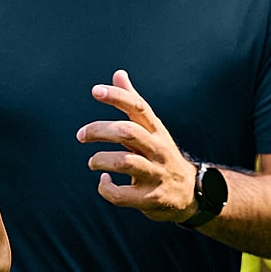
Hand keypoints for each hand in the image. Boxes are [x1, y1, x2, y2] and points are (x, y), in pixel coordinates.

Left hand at [76, 69, 196, 221]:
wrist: (190, 194)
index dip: (117, 96)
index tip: (95, 91)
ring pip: (124, 162)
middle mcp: (158, 149)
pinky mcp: (150, 198)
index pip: (138, 107)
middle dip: (99, 131)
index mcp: (157, 130)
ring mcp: (156, 174)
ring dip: (100, 160)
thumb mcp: (151, 129)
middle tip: (81, 135)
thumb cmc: (161, 156)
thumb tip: (119, 73)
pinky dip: (106, 188)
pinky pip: (122, 194)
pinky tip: (104, 182)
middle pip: (127, 132)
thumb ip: (133, 103)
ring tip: (93, 162)